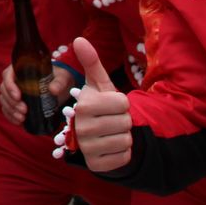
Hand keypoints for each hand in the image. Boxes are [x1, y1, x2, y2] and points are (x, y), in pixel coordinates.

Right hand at [0, 63, 73, 125]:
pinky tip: (19, 122)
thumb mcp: (62, 78)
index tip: (18, 96)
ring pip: (4, 100)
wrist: (61, 87)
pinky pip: (7, 109)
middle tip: (24, 110)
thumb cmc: (59, 78)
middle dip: (12, 102)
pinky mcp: (16, 102)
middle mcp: (14, 79)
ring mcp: (13, 91)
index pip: (7, 75)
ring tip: (22, 118)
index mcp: (21, 69)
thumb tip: (52, 90)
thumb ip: (58, 83)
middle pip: (4, 89)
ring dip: (11, 110)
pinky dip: (11, 116)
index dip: (10, 86)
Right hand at [69, 37, 131, 171]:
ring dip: (123, 137)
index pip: (122, 103)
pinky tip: (111, 148)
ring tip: (111, 133)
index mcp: (83, 105)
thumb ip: (91, 63)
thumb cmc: (99, 106)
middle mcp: (82, 127)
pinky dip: (123, 153)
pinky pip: (124, 157)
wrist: (95, 138)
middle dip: (123, 121)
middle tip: (111, 120)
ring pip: (126, 140)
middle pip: (126, 122)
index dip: (121, 104)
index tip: (110, 105)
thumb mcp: (98, 85)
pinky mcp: (97, 165)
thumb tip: (79, 38)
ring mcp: (88, 148)